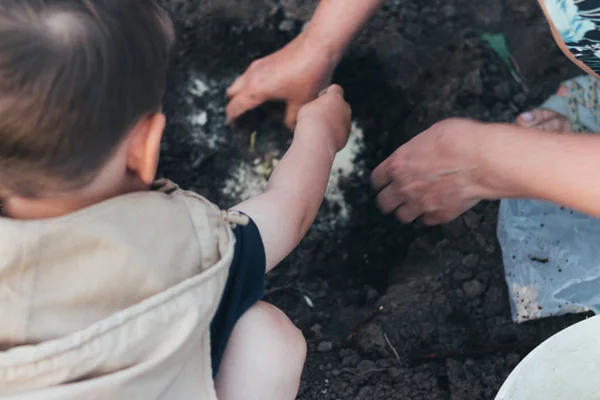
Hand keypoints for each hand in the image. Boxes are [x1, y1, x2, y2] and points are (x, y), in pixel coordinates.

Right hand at [226, 32, 338, 129]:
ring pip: (240, 82)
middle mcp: (252, 76)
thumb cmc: (309, 74)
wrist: (318, 45)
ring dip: (242, 94)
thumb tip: (289, 126)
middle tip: (241, 118)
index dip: (232, 119)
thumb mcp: (301, 103)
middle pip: (232, 93)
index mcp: (255, 89)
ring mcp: (258, 65)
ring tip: (255, 107)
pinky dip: (251, 85)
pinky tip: (268, 93)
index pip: (234, 106)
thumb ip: (291, 119)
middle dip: (233, 105)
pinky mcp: (267, 60)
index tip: (234, 127)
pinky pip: (250, 75)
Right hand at [296, 85, 351, 152]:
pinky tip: (323, 137)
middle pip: (341, 104)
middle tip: (321, 114)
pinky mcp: (346, 136)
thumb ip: (315, 105)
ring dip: (334, 122)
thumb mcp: (307, 107)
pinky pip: (340, 132)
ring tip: (321, 128)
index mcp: (335, 97)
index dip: (327, 93)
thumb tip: (317, 109)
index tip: (320, 99)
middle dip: (333, 108)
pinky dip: (334, 134)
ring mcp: (347, 123)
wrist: (317, 140)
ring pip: (342, 120)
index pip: (336, 89)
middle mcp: (345, 108)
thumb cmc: (309, 121)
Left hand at [371, 118, 492, 224]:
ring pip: (402, 216)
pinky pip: (427, 221)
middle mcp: (404, 187)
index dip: (379, 182)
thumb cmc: (460, 140)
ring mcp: (421, 204)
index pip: (376, 180)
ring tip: (415, 204)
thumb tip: (419, 151)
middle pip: (384, 203)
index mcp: (398, 165)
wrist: (483, 160)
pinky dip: (429, 215)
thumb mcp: (431, 134)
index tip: (382, 183)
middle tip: (396, 196)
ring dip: (407, 210)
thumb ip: (417, 149)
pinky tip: (436, 207)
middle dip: (388, 199)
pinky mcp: (439, 215)